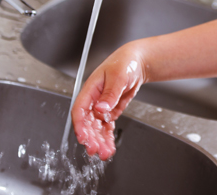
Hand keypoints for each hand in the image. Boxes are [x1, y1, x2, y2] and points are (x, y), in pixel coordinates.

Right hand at [71, 42, 146, 159]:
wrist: (136, 62)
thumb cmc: (125, 63)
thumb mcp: (118, 76)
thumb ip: (110, 94)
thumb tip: (100, 108)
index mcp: (90, 89)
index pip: (80, 110)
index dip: (79, 125)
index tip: (83, 138)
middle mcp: (93, 100)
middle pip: (87, 123)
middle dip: (90, 138)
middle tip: (96, 150)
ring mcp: (101, 107)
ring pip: (97, 128)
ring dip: (99, 141)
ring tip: (105, 153)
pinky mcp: (110, 111)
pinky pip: (106, 127)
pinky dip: (107, 137)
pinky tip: (109, 147)